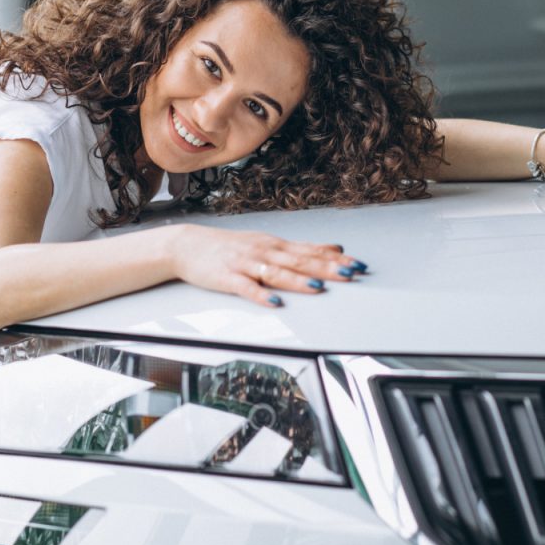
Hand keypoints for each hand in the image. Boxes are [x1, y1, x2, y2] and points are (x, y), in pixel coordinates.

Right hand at [167, 224, 363, 307]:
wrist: (187, 245)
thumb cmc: (229, 247)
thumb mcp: (267, 243)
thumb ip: (301, 249)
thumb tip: (335, 248)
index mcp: (275, 245)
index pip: (310, 251)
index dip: (335, 259)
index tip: (358, 264)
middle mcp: (264, 252)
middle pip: (299, 261)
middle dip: (326, 269)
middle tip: (350, 275)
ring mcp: (245, 264)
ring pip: (276, 273)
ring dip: (297, 280)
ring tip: (317, 288)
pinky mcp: (227, 278)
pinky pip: (246, 288)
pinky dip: (261, 295)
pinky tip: (274, 302)